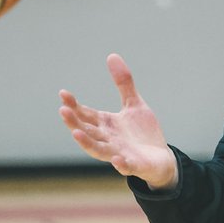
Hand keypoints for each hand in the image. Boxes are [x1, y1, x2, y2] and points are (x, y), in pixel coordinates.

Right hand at [59, 53, 177, 188]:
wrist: (160, 158)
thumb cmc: (143, 133)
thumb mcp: (134, 104)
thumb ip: (123, 83)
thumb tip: (112, 55)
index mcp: (106, 125)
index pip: (86, 114)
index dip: (74, 105)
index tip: (63, 93)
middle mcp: (108, 139)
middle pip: (87, 131)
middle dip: (75, 122)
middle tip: (63, 111)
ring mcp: (119, 153)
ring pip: (99, 150)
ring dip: (87, 143)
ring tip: (76, 133)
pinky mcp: (135, 165)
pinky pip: (126, 166)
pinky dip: (120, 164)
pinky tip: (117, 159)